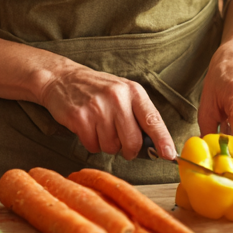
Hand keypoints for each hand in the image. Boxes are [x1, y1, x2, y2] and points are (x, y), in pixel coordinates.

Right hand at [38, 61, 175, 161]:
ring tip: (99, 126)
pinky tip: (87, 127)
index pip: (152, 119)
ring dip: (106, 144)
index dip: (162, 140)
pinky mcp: (79, 117)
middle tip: (121, 143)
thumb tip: (156, 145)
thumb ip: (139, 115)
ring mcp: (97, 107)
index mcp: (133, 91)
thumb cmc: (97, 90)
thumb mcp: (123, 93)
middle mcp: (117, 97)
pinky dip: (91, 143)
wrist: (62, 78)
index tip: (169, 154)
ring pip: (111, 147)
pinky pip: (93, 146)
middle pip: (133, 141)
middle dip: (128, 149)